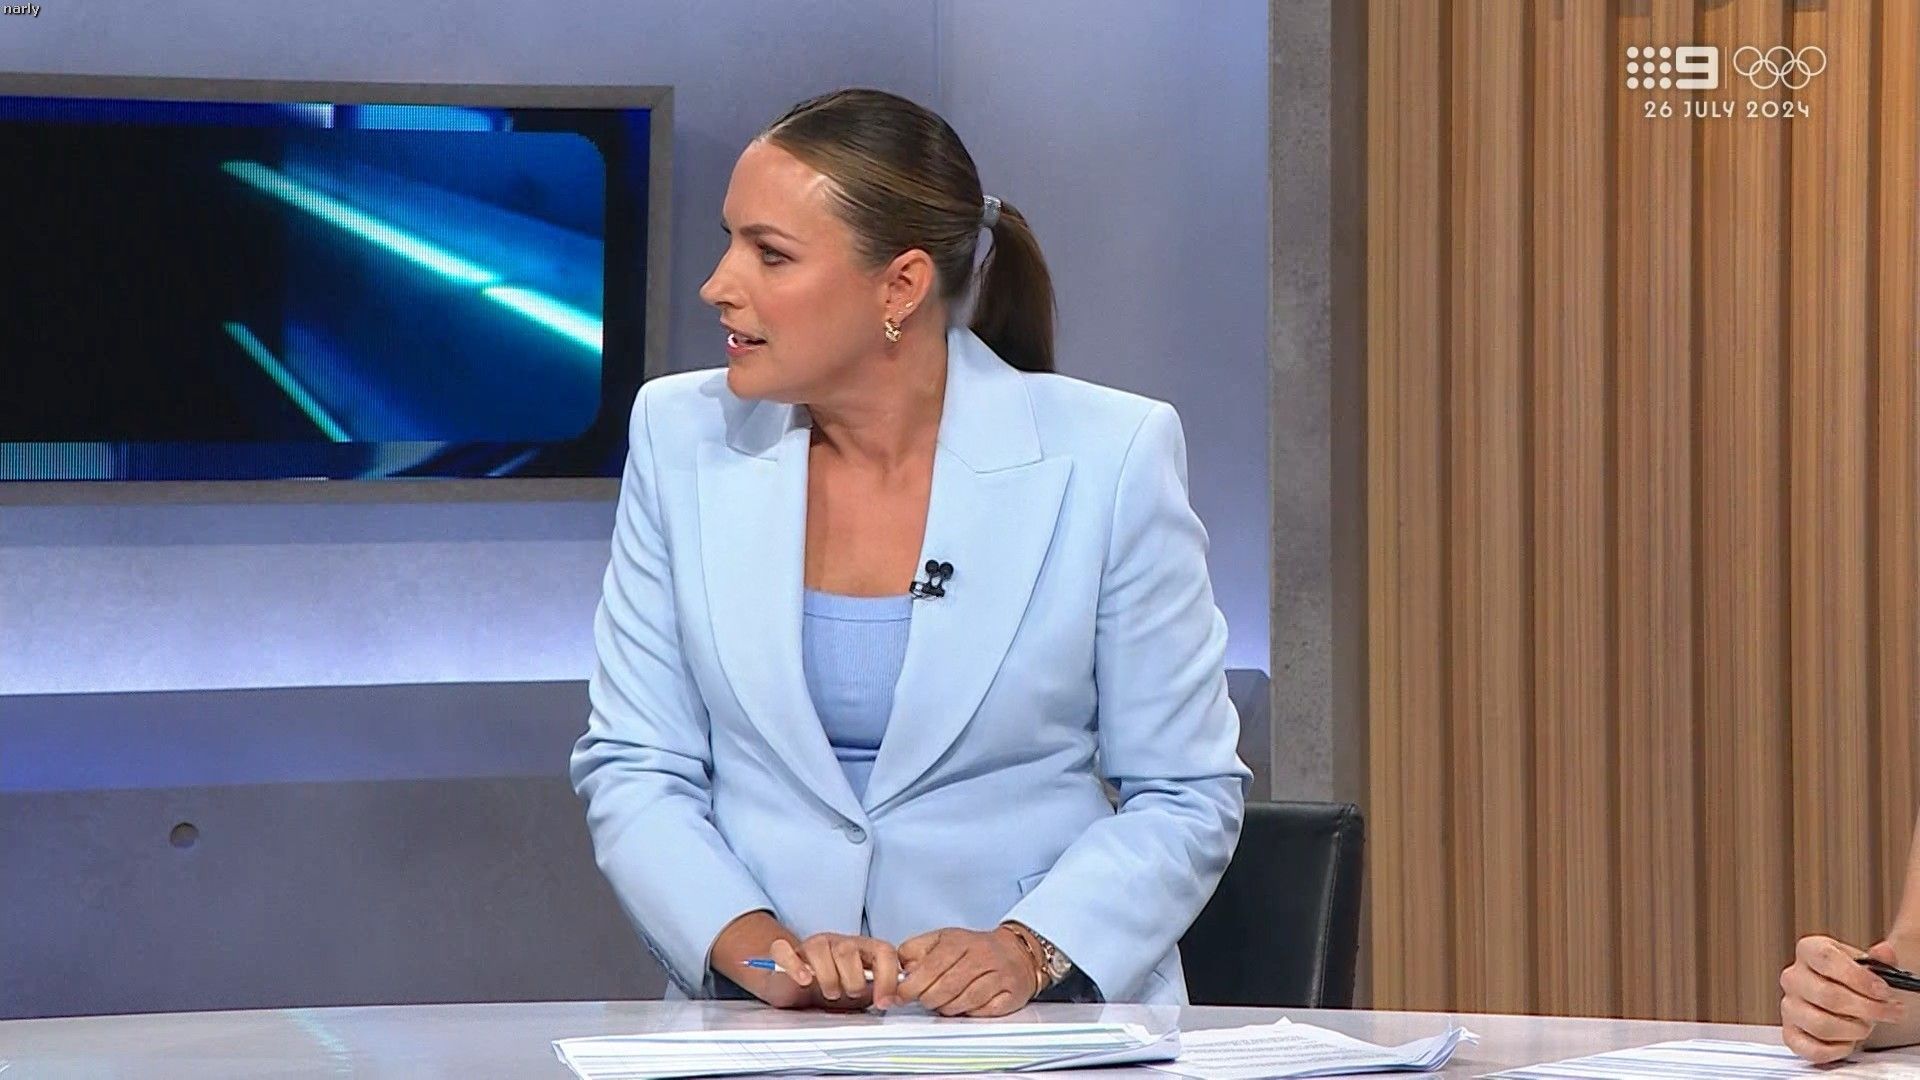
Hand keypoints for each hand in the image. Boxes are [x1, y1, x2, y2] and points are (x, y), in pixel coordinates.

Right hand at [773, 933, 904, 1010]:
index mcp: (861, 949)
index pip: (883, 950)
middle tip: (849, 995)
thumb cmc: (831, 988)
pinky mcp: (785, 952)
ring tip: (831, 993)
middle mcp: (838, 942)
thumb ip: (875, 993)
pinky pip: (785, 950)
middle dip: (853, 980)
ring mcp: (811, 945)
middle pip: (849, 950)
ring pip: (821, 950)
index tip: (884, 1001)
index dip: (887, 977)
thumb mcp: (859, 995)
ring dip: (828, 978)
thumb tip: (891, 999)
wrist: (793, 985)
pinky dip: (796, 966)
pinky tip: (804, 980)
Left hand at [895, 926, 1038, 1016]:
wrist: (1017, 953)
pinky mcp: (1010, 994)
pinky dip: (969, 1012)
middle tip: (924, 1000)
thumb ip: (916, 951)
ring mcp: (998, 976)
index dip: (913, 985)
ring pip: (963, 1001)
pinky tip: (965, 1006)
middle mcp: (982, 956)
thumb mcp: (942, 940)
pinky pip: (983, 1011)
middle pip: (946, 987)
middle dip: (928, 999)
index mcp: (961, 942)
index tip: (902, 995)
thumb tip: (899, 970)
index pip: (932, 966)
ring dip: (947, 1008)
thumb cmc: (975, 949)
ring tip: (943, 1003)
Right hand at [1780, 934, 1907, 1062]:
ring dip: (1855, 1030)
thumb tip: (1883, 953)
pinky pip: (1813, 1049)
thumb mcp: (1874, 964)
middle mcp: (1793, 977)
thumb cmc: (1859, 982)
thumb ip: (1882, 959)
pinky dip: (1838, 1049)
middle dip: (1868, 1008)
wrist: (1852, 1000)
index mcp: (1809, 951)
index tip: (1883, 990)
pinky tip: (1850, 1040)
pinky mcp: (1791, 1034)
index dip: (1858, 978)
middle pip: (1828, 995)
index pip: (1826, 959)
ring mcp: (1789, 1006)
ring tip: (1868, 1025)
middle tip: (1890, 1012)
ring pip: (1821, 1025)